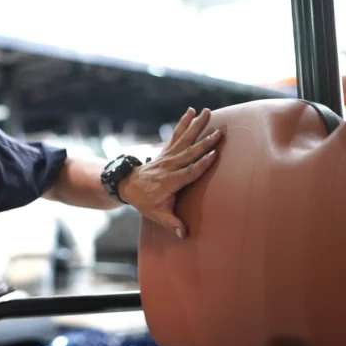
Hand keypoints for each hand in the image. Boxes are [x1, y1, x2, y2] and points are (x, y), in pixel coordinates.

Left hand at [118, 107, 221, 238]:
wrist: (127, 186)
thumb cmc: (144, 201)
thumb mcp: (156, 215)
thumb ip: (171, 223)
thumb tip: (184, 235)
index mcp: (170, 181)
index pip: (188, 172)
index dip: (201, 164)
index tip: (213, 155)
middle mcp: (169, 166)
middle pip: (189, 153)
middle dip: (204, 142)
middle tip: (219, 132)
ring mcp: (167, 156)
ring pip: (184, 139)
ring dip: (196, 125)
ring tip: (207, 111)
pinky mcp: (166, 150)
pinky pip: (176, 134)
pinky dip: (183, 122)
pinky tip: (191, 111)